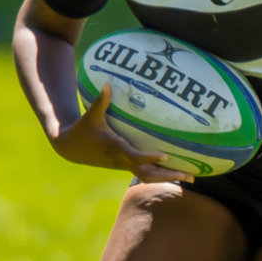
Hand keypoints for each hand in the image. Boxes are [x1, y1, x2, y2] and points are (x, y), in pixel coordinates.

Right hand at [50, 83, 188, 183]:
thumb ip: (101, 100)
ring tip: (191, 177)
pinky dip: (161, 173)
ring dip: (169, 177)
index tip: (165, 156)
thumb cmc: (83, 128)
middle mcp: (122, 160)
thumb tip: (107, 83)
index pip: (135, 157)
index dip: (149, 158)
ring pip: (149, 176)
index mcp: (115, 148)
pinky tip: (177, 171)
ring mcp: (124, 165)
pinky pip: (146, 172)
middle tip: (190, 176)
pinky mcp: (125, 166)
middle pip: (148, 174)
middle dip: (168, 175)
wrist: (70, 147)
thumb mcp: (91, 115)